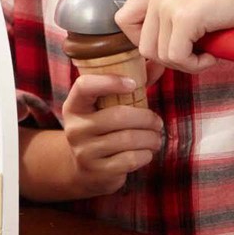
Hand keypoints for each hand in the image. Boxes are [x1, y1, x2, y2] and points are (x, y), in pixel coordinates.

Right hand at [62, 75, 163, 197]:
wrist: (84, 169)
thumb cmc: (102, 129)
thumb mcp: (107, 107)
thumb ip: (132, 85)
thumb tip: (159, 63)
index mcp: (74, 105)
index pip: (84, 86)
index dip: (109, 82)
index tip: (132, 84)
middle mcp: (75, 127)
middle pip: (118, 116)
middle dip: (146, 118)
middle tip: (157, 121)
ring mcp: (85, 151)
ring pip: (128, 139)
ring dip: (151, 137)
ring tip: (156, 137)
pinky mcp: (98, 171)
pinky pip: (131, 160)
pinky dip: (146, 154)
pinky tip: (147, 152)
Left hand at [114, 0, 233, 75]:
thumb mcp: (188, 3)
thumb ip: (168, 17)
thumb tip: (152, 52)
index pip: (123, 21)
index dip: (141, 41)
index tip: (167, 47)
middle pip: (142, 45)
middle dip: (168, 59)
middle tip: (193, 55)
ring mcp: (168, 3)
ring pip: (159, 54)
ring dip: (184, 64)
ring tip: (206, 53)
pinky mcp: (185, 16)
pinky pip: (177, 56)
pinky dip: (194, 65)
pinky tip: (211, 55)